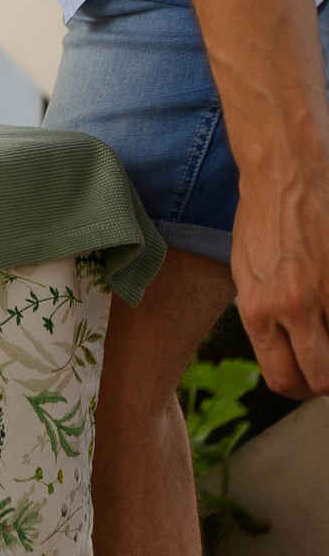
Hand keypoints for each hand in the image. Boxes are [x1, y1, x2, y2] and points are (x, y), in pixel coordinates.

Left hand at [232, 153, 328, 394]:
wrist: (283, 178)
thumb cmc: (261, 223)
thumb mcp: (245, 274)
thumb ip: (263, 315)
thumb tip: (283, 348)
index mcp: (256, 310)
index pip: (281, 377)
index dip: (298, 388)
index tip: (307, 382)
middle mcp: (291, 308)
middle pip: (321, 378)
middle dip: (326, 383)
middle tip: (326, 371)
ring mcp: (325, 293)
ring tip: (328, 336)